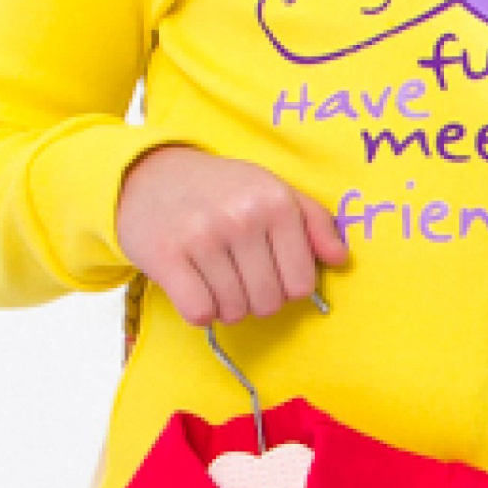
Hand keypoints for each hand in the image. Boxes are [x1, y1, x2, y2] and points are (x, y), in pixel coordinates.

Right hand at [114, 144, 348, 326]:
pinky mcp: (167, 256)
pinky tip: (194, 286)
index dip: (287, 285)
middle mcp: (242, 217)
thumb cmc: (220, 190)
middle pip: (269, 303)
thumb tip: (338, 258)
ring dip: (226, 305)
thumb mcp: (272, 190)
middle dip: (256, 299)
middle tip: (238, 274)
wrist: (149, 175)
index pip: (302, 284)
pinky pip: (200, 312)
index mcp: (275, 202)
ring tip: (214, 276)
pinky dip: (199, 310)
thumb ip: (314, 221)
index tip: (270, 270)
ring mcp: (202, 237)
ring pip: (234, 311)